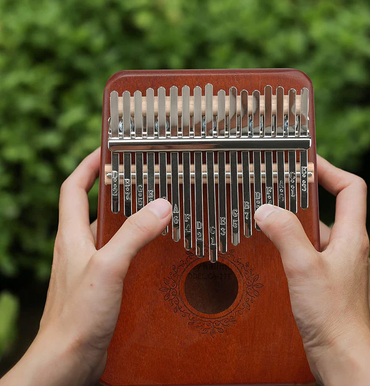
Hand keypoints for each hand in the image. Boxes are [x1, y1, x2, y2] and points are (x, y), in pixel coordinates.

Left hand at [0, 148, 171, 385]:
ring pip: (107, 233)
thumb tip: (160, 206)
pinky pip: (117, 255)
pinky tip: (152, 252)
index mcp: (72, 236)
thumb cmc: (76, 317)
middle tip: (140, 178)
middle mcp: (78, 247)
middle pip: (92, 208)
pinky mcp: (100, 284)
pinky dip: (133, 247)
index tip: (105, 151)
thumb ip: (133, 235)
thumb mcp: (108, 267)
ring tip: (152, 210)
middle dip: (113, 189)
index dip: (86, 166)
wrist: (65, 361)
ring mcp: (88, 267)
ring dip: (126, 219)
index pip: (73, 188)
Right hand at [254, 156, 369, 385]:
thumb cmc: (333, 315)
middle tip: (274, 186)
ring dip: (291, 222)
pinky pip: (306, 251)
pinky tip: (270, 249)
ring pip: (313, 231)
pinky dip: (289, 244)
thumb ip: (285, 233)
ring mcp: (335, 263)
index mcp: (350, 236)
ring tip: (266, 215)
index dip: (330, 170)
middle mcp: (346, 246)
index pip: (351, 188)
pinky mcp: (324, 279)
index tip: (306, 160)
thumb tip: (266, 209)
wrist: (342, 356)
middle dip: (301, 194)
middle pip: (327, 207)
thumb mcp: (304, 266)